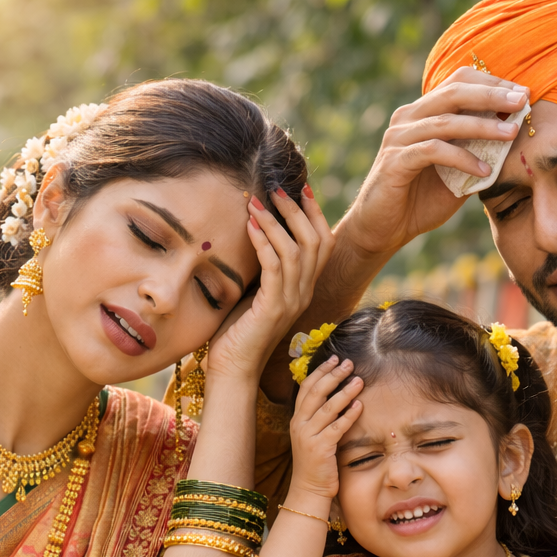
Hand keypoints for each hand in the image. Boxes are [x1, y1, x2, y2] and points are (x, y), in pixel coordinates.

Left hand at [208, 187, 336, 382]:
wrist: (233, 368)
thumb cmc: (237, 329)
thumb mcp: (255, 289)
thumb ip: (263, 265)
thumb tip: (255, 229)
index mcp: (304, 287)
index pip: (323, 243)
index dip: (315, 213)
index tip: (300, 188)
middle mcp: (304, 293)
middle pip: (315, 241)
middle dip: (296, 210)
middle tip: (275, 189)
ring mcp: (291, 301)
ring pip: (295, 250)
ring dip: (274, 222)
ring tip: (255, 202)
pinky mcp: (273, 308)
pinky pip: (274, 266)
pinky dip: (262, 241)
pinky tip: (248, 227)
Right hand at [288, 357, 362, 501]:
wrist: (309, 490)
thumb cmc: (315, 462)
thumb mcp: (312, 436)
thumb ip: (319, 417)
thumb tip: (337, 396)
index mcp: (297, 419)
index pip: (306, 388)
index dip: (320, 371)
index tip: (334, 359)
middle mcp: (299, 425)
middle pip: (315, 392)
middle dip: (333, 375)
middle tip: (348, 363)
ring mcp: (308, 436)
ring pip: (326, 407)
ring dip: (344, 392)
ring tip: (358, 380)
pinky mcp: (320, 448)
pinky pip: (336, 427)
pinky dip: (348, 415)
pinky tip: (359, 406)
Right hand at [338, 68, 527, 260]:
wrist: (382, 230)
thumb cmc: (420, 200)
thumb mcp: (456, 171)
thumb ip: (477, 150)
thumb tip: (515, 134)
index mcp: (422, 112)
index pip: (458, 82)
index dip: (491, 83)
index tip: (523, 94)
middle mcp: (408, 118)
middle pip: (453, 92)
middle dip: (491, 95)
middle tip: (522, 100)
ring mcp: (399, 138)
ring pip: (445, 121)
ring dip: (482, 126)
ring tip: (511, 134)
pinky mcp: (395, 162)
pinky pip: (433, 152)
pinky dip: (462, 159)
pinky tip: (484, 172)